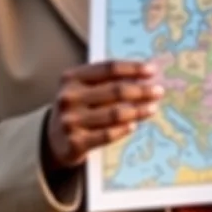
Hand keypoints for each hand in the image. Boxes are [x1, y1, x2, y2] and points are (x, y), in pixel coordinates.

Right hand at [46, 60, 163, 168]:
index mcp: (72, 77)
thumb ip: (106, 80)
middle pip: (114, 90)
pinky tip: (134, 125)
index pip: (108, 68)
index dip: (132, 68)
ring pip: (114, 114)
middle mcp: (69, 97)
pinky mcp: (75, 143)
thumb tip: (143, 76)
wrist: (53, 139)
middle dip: (141, 90)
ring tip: (152, 108)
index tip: (152, 70)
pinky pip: (106, 135)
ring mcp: (70, 121)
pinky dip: (123, 129)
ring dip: (138, 110)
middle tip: (158, 91)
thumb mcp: (83, 88)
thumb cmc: (77, 107)